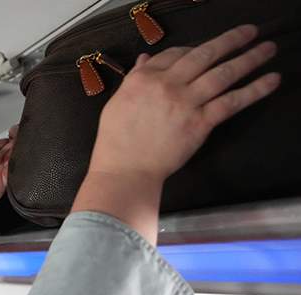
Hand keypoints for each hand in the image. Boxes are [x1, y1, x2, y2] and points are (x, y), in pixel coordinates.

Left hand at [0, 126, 16, 250]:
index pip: (0, 142)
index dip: (7, 140)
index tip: (9, 140)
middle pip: (11, 151)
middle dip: (14, 149)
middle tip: (10, 150)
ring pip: (14, 163)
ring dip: (14, 160)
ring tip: (6, 160)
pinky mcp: (1, 188)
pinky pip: (11, 178)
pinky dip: (11, 174)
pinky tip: (6, 171)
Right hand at [74, 25, 279, 243]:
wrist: (125, 170)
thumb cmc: (116, 141)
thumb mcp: (117, 102)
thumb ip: (134, 78)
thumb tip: (145, 59)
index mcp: (143, 78)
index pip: (174, 53)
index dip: (193, 49)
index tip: (206, 50)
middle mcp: (166, 84)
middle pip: (203, 55)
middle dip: (230, 41)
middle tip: (249, 32)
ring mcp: (185, 103)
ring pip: (222, 74)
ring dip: (249, 59)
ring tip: (268, 49)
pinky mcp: (200, 123)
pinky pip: (231, 102)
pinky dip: (254, 90)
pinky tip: (270, 80)